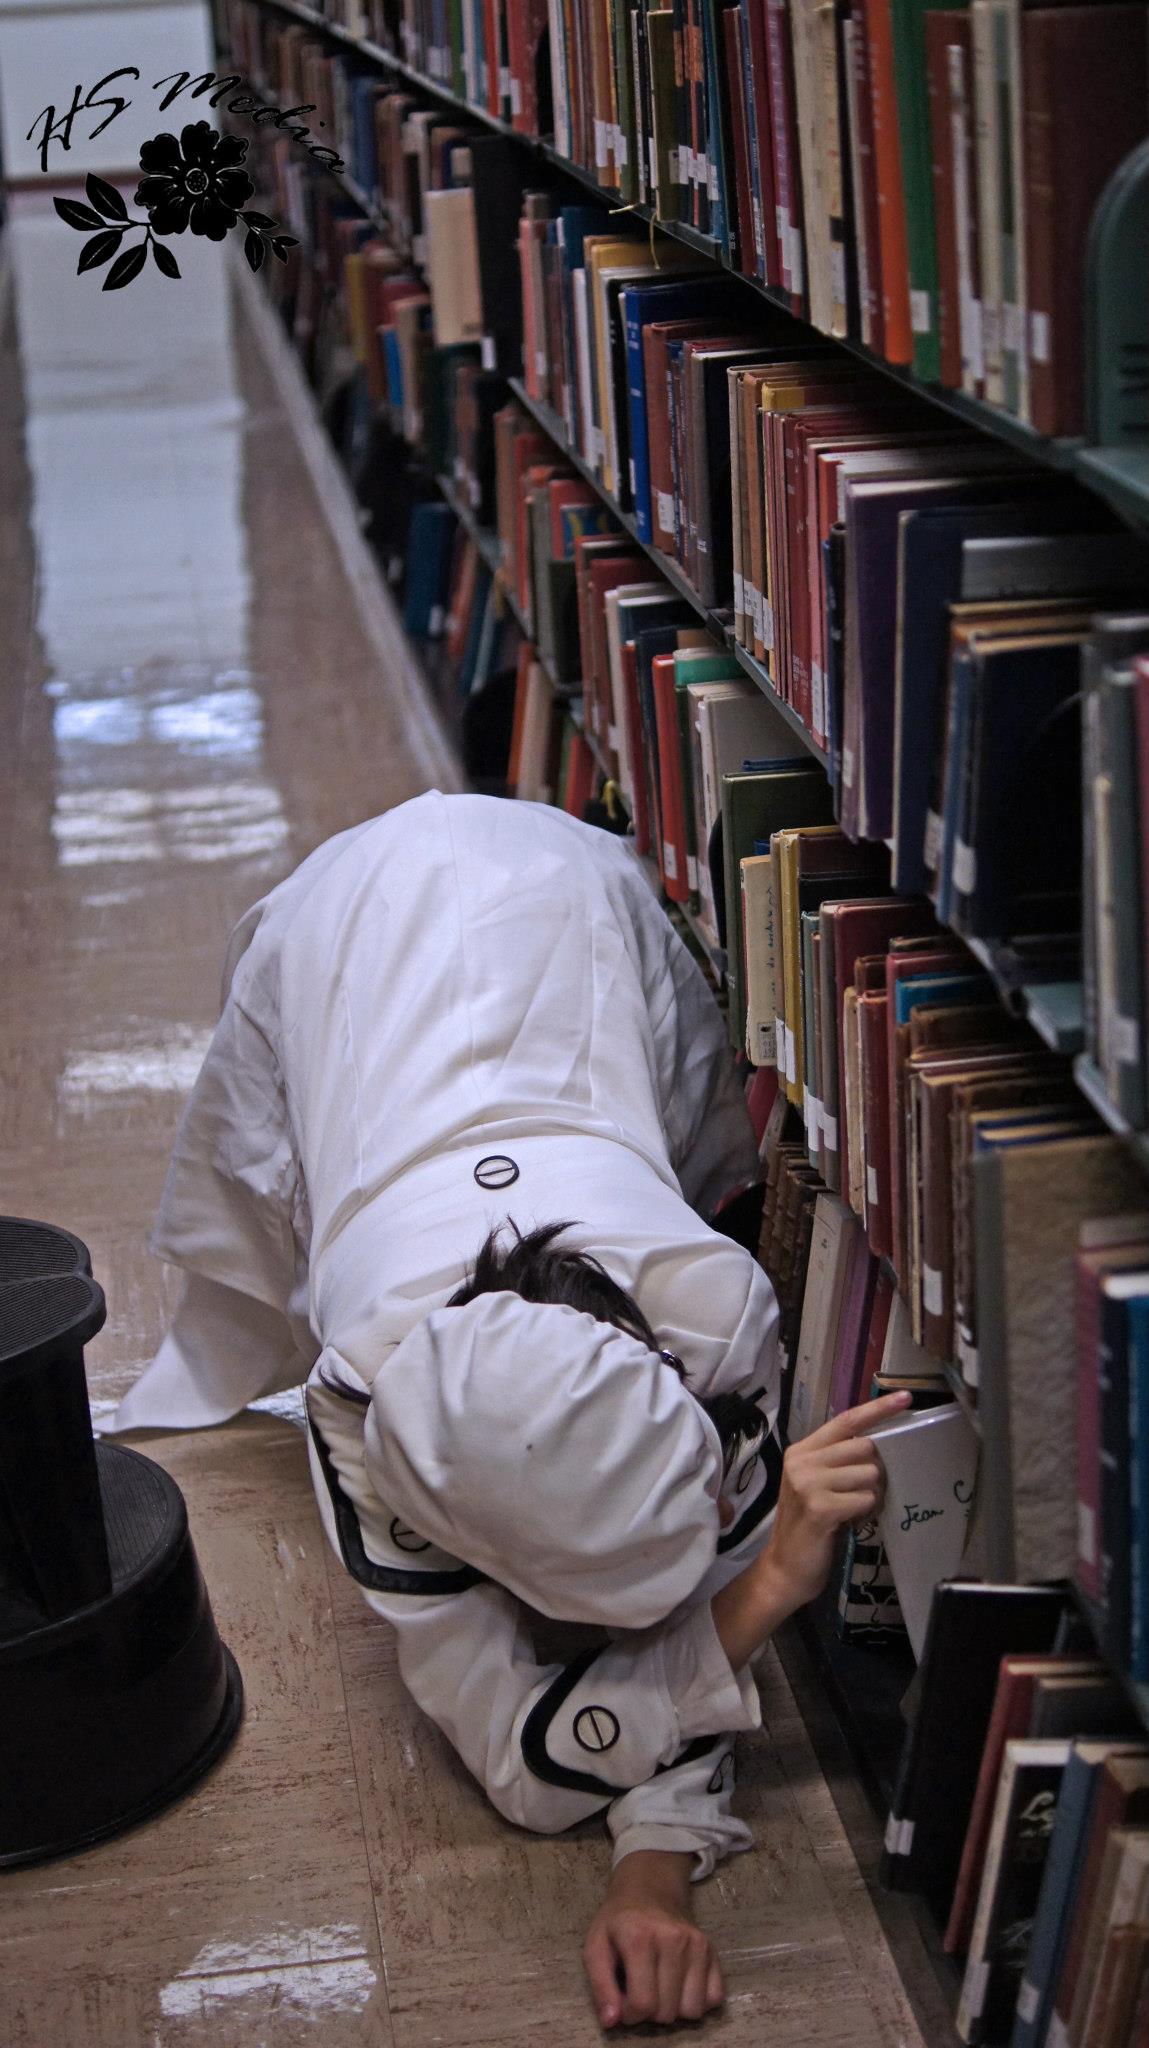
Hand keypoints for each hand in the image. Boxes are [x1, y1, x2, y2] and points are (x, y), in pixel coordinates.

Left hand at [583, 1850, 723, 2029]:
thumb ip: (600, 1986)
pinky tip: (680, 1985)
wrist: (649, 1888)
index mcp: (639, 1939)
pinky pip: (714, 1999)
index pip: (643, 2003)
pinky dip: (697, 2000)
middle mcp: (673, 1940)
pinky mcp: (712, 1950)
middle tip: (640, 1990)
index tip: (623, 2001)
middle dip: (650, 2012)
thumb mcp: (595, 1946)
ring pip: (692, 2011)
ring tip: (660, 1988)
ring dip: (674, 2009)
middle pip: (667, 2012)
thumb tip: (612, 2021)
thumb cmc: (618, 1921)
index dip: (629, 2014)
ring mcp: (697, 1944)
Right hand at [762, 1390, 909, 1612]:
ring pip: (869, 1474)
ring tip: (852, 1511)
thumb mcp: (817, 1485)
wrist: (785, 1569)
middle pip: (865, 1447)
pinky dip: (865, 1513)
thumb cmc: (808, 1527)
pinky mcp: (820, 1507)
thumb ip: (838, 1462)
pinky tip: (849, 1523)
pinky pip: (864, 1499)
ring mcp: (808, 1484)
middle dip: (874, 1472)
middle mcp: (802, 1461)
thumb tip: (879, 1447)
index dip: (877, 1409)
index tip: (905, 1397)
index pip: (845, 1420)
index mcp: (802, 1451)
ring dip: (871, 1496)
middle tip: (863, 1495)